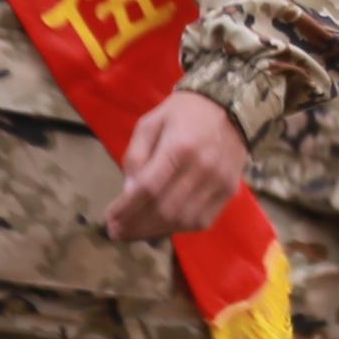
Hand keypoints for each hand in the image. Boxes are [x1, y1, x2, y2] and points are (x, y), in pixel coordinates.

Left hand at [104, 87, 249, 242]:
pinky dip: (177, 229)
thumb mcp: (149, 123)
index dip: (126, 208)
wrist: (229, 106)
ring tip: (132, 232)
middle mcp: (202, 168)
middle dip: (136, 225)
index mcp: (179, 147)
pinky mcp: (229, 191)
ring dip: (154, 231)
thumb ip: (136, 156)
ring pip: (183, 220)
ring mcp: (218, 182)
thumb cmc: (182, 113)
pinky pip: (202, 221)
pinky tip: (159, 228)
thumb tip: (128, 192)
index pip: (148, 188)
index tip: (109, 218)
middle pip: (165, 209)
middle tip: (116, 232)